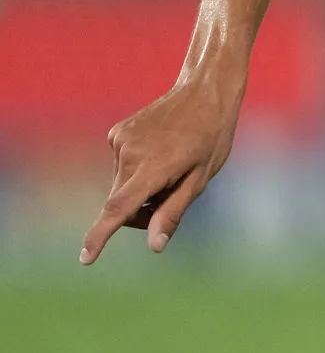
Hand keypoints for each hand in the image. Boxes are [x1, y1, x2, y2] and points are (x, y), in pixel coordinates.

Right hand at [81, 75, 241, 262]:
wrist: (204, 94)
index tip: (86, 258)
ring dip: (141, 189)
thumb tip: (154, 246)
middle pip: (122, 204)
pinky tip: (161, 153)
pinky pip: (122, 167)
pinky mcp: (116, 134)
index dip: (101, 236)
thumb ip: (173, 212)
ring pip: (121, 186)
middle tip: (173, 197)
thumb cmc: (211, 139)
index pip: (119, 209)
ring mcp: (119, 141)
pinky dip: (137, 171)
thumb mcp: (200, 180)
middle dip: (141, 213)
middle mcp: (129, 154)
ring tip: (172, 167)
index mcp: (153, 168)